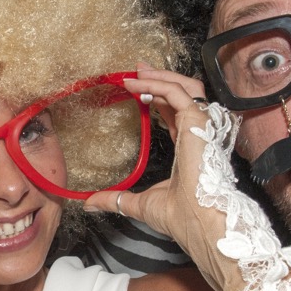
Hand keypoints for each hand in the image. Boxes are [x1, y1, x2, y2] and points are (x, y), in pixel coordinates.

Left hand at [84, 65, 212, 239]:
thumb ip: (115, 199)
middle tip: (138, 68)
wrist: (198, 222)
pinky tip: (137, 84)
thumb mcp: (139, 203)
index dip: (159, 97)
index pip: (176, 113)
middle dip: (161, 77)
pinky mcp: (198, 123)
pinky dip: (159, 84)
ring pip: (186, 87)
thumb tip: (89, 204)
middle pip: (184, 93)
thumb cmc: (181, 217)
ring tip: (137, 70)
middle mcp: (198, 134)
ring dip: (160, 76)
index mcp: (190, 148)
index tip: (138, 89)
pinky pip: (178, 93)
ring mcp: (201, 127)